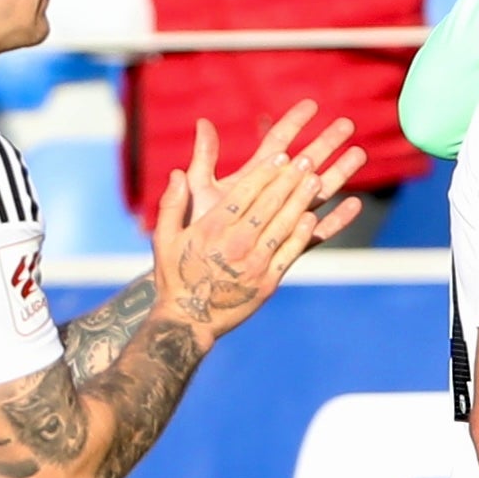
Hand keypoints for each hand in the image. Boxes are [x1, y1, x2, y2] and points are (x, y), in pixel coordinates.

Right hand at [147, 103, 364, 334]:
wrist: (189, 321)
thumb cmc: (175, 276)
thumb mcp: (164, 239)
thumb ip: (171, 204)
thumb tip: (177, 173)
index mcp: (211, 230)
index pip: (244, 194)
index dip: (265, 173)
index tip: (281, 156)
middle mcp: (235, 244)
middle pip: (267, 205)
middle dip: (288, 180)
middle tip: (306, 160)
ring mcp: (254, 263)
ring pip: (282, 225)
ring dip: (300, 200)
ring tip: (314, 179)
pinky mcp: (267, 281)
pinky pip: (289, 253)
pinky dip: (301, 234)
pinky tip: (312, 217)